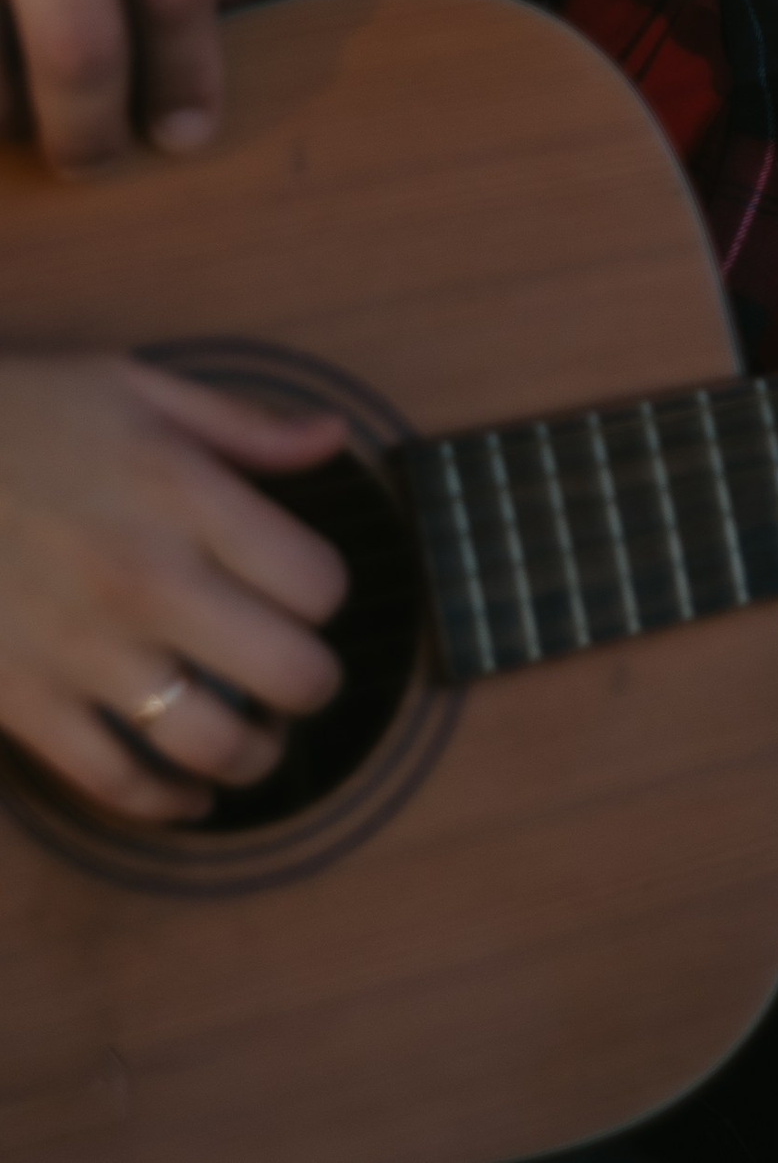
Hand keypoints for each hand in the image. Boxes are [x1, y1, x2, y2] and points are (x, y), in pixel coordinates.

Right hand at [0, 355, 347, 819]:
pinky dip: (163, 802)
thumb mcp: (136, 388)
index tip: (308, 588)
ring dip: (254, 754)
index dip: (327, 590)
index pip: (315, 582)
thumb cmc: (16, 416)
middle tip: (304, 674)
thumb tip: (334, 435)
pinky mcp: (19, 702)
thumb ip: (244, 423)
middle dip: (314, 681)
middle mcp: (147, 584)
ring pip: (210, 741)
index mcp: (185, 502)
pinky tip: (190, 795)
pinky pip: (110, 780)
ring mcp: (82, 653)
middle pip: (287, 671)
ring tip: (262, 741)